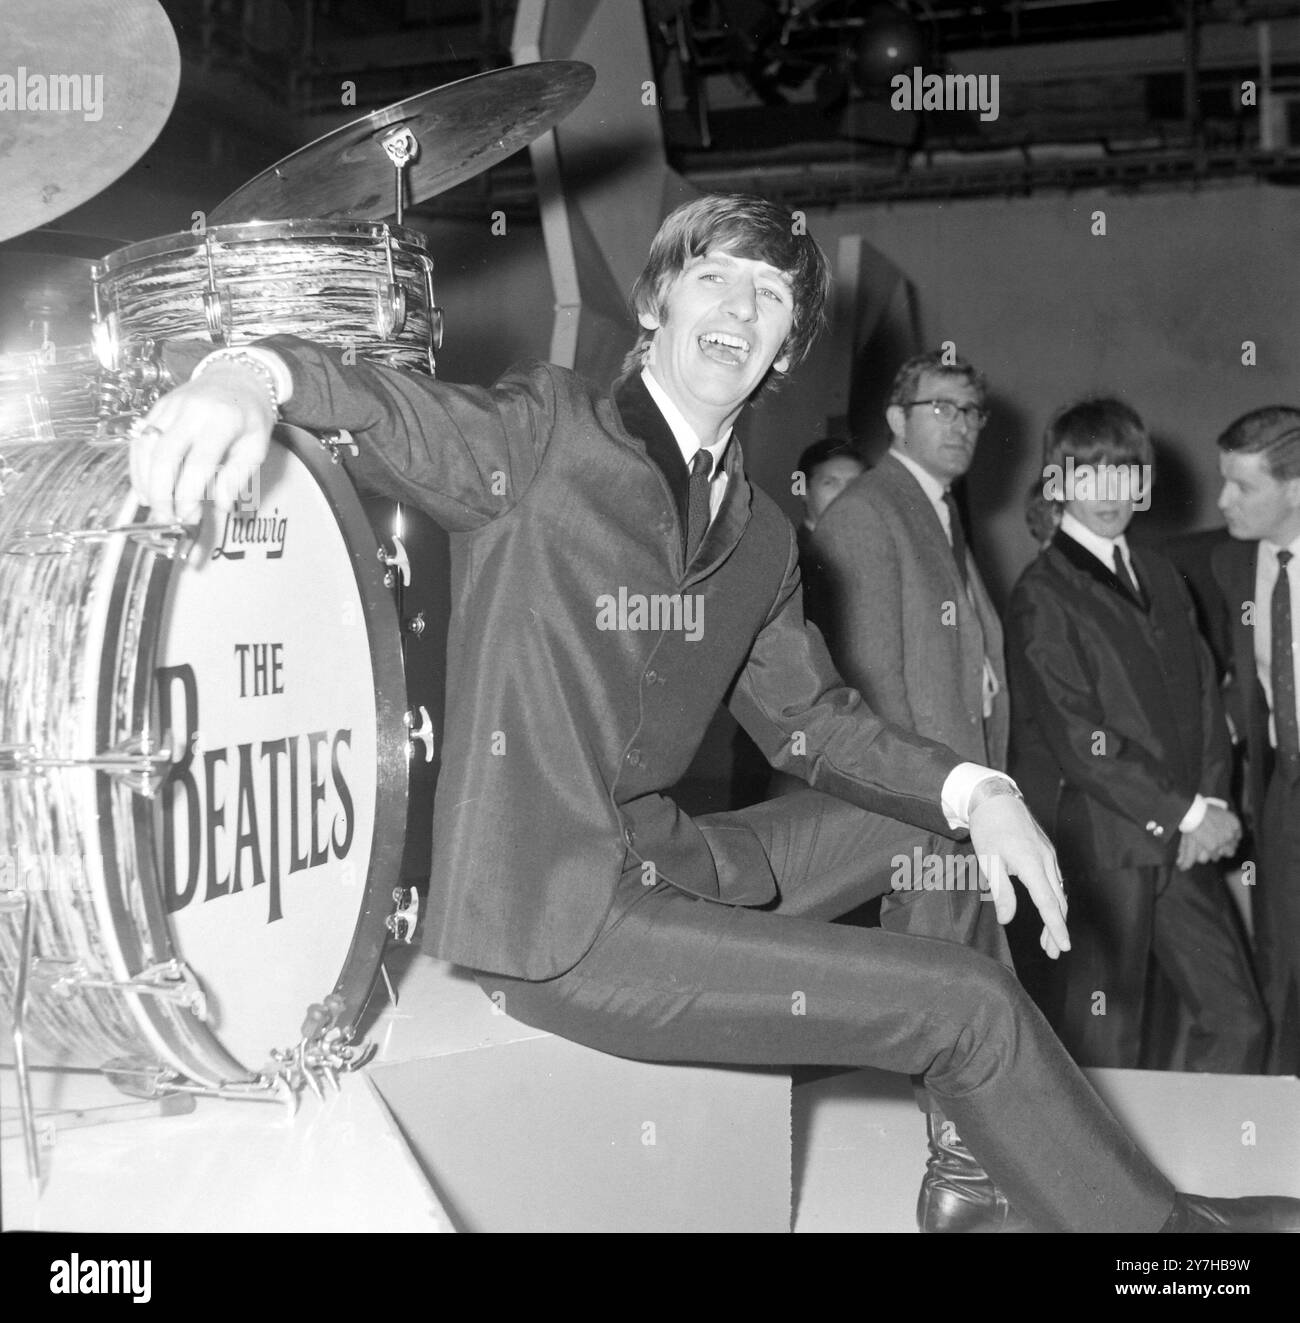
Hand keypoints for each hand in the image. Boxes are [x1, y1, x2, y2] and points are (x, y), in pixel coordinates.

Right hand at [128, 362, 277, 522]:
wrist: (237, 376)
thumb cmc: (250, 416)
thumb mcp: (256, 446)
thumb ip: (239, 477)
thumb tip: (220, 506)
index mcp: (221, 421)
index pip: (198, 463)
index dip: (188, 494)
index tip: (189, 516)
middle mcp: (191, 411)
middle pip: (164, 456)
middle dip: (161, 493)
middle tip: (166, 518)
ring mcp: (170, 407)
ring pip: (145, 448)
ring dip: (145, 482)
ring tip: (155, 508)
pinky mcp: (156, 407)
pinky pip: (139, 440)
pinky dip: (138, 467)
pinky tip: (145, 489)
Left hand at [968, 791, 1070, 958]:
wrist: (996, 798)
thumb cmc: (989, 829)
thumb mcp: (989, 861)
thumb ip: (1001, 891)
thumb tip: (1006, 919)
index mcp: (1032, 864)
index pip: (1048, 903)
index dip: (1055, 927)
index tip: (1063, 947)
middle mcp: (1046, 861)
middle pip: (1058, 902)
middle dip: (1057, 928)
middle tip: (1053, 951)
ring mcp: (1049, 856)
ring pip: (1059, 893)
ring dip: (1056, 916)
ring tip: (1049, 939)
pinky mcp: (1047, 852)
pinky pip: (1056, 882)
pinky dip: (1055, 901)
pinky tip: (1048, 910)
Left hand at [1176, 804, 1240, 869]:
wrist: (1194, 807)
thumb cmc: (1189, 825)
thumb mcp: (1187, 842)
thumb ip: (1187, 857)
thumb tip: (1182, 868)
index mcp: (1213, 848)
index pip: (1214, 858)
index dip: (1208, 853)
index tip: (1204, 848)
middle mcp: (1224, 841)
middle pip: (1227, 853)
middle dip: (1220, 850)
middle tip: (1213, 842)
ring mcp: (1230, 832)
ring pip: (1234, 844)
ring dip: (1228, 843)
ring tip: (1219, 836)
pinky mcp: (1235, 823)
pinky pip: (1238, 834)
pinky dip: (1234, 833)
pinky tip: (1226, 830)